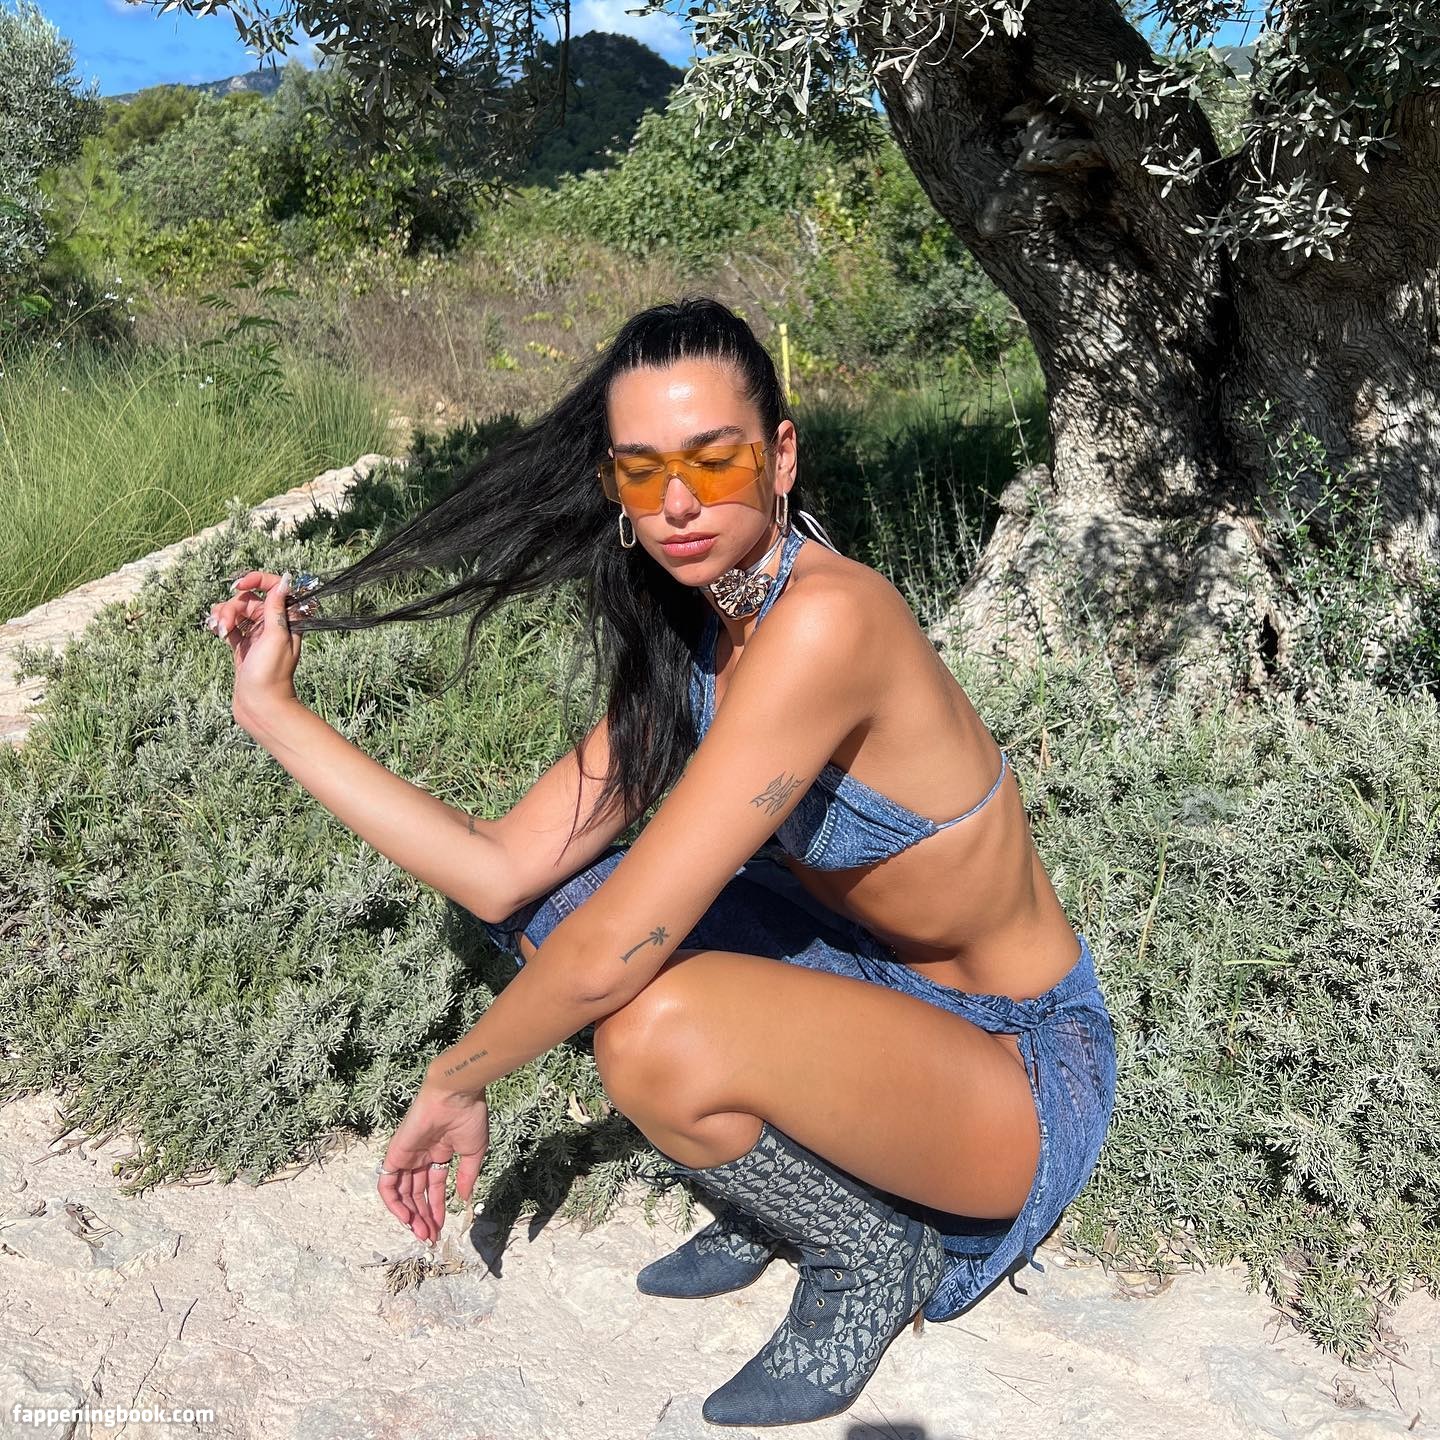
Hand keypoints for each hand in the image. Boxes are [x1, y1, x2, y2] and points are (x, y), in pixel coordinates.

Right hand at [205, 569, 302, 720]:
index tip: (238, 585)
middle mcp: (273, 625)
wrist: (259, 705)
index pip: (274, 588)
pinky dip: (221, 625)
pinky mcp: (243, 645)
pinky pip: (230, 626)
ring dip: (224, 616)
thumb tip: (286, 579)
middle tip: (226, 626)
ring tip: (220, 632)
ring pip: (236, 612)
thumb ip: (277, 607)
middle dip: (233, 608)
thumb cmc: (270, 674)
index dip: (256, 581)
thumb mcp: (276, 636)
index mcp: (287, 620)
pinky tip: (217, 632)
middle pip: (249, 600)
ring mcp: (257, 635)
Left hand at [377, 1080, 489, 1243]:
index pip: (433, 1188)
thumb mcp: (473, 1153)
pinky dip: (393, 1203)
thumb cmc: (469, 1118)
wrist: (456, 1096)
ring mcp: (407, 1155)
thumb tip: (463, 1199)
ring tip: (422, 1233)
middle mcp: (420, 1156)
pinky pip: (387, 1183)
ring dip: (410, 1215)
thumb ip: (465, 1176)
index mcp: (439, 1153)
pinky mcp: (395, 1154)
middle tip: (430, 1237)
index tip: (440, 1228)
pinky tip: (406, 1218)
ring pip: (402, 1193)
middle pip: (416, 1194)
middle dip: (423, 1217)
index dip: (436, 1208)